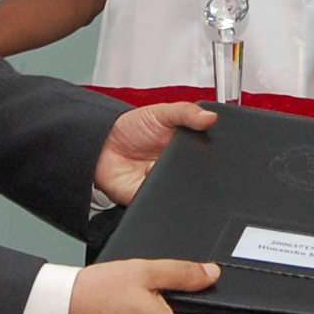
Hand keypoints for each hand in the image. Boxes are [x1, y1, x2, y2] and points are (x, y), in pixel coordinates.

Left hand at [93, 101, 218, 206]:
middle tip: (173, 152)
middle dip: (190, 166)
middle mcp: (180, 167)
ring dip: (174, 180)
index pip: (208, 152)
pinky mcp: (155, 198)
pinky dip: (160, 193)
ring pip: (183, 189)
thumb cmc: (131, 128)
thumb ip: (185, 112)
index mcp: (187, 146)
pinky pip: (163, 201)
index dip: (210, 150)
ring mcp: (168, 183)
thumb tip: (210, 116)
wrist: (102, 146)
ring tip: (156, 163)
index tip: (203, 142)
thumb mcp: (161, 112)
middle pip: (198, 174)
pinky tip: (149, 177)